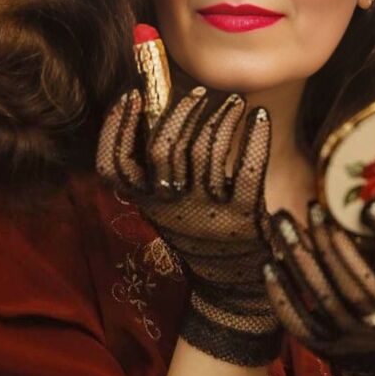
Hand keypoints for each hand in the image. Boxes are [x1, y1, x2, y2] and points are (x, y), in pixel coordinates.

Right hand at [96, 85, 280, 365]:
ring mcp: (206, 211)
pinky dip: (256, 137)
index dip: (116, 127)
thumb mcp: (165, 204)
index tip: (132, 94)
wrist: (233, 284)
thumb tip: (154, 100)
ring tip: (233, 100)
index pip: (113, 164)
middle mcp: (170, 206)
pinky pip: (249, 167)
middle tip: (197, 91)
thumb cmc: (197, 228)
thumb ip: (156, 166)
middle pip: (163, 147)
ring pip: (206, 151)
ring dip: (220, 116)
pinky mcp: (243, 214)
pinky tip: (260, 116)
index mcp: (146, 201)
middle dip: (180, 110)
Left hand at [263, 198, 374, 375]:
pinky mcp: (331, 348)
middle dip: (333, 245)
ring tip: (282, 222)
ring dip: (301, 259)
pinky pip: (302, 325)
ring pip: (328, 300)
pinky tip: (270, 264)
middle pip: (363, 286)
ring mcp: (363, 339)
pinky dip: (283, 296)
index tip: (372, 205)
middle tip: (313, 207)